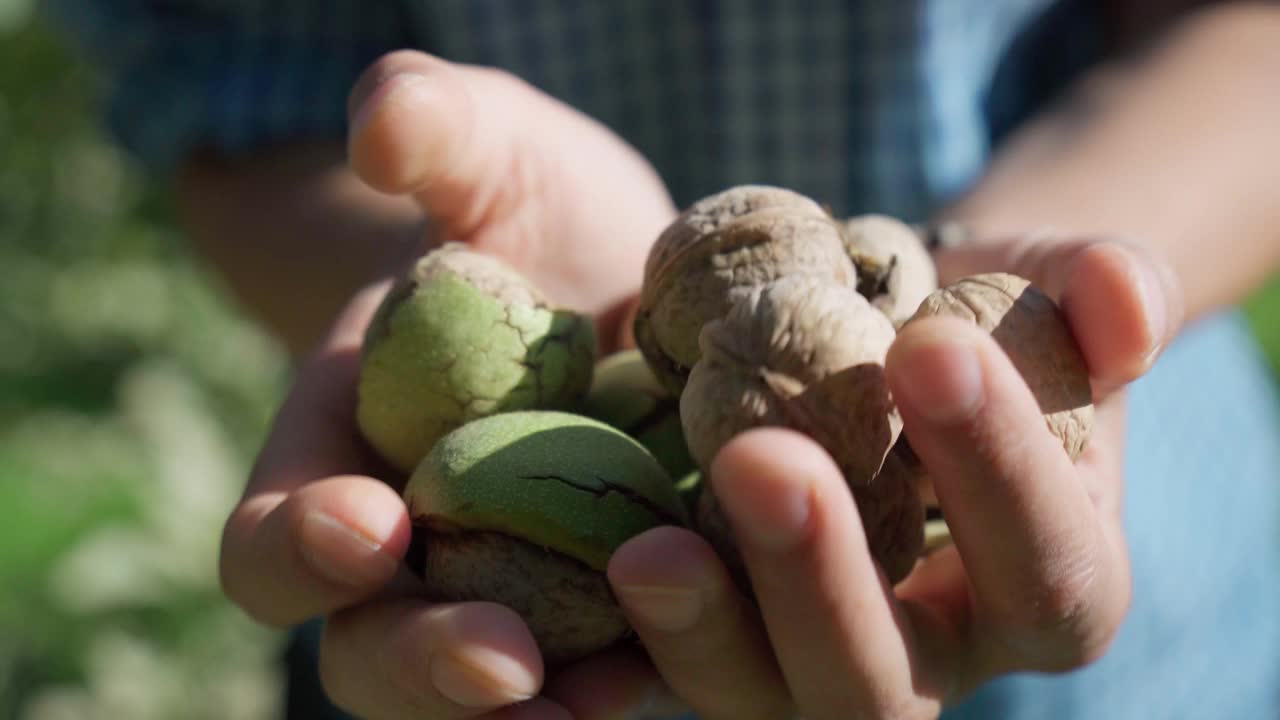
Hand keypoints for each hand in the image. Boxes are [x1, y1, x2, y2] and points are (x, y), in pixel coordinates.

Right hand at [218, 50, 677, 718]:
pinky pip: (617, 669)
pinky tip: (693, 662)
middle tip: (498, 655)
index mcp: (342, 456)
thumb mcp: (494, 154)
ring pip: (494, 690)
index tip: (367, 524)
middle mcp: (417, 550)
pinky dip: (643, 673)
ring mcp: (519, 593)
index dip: (299, 547)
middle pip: (374, 648)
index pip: (274, 537)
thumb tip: (386, 121)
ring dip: (535, 708)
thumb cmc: (538, 213)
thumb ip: (436, 129)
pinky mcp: (620, 609)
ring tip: (596, 702)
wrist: (638, 276)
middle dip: (423, 661)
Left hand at [589, 235, 1183, 718]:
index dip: (997, 467)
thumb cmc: (987, 327)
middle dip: (826, 578)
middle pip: (889, 682)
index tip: (932, 347)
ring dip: (708, 631)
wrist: (892, 346)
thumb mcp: (1055, 297)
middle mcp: (935, 657)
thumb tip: (1121, 303)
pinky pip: (675, 667)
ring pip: (768, 697)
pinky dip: (632, 640)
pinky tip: (589, 585)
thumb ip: (1105, 295)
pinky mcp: (725, 641)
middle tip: (766, 463)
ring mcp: (815, 664)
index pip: (1045, 564)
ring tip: (647, 551)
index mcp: (1051, 588)